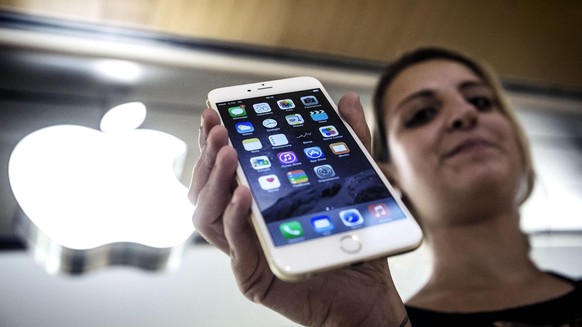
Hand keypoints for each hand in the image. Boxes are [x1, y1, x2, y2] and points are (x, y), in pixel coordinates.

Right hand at [189, 93, 407, 325]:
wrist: (367, 294)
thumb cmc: (349, 239)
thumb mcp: (352, 181)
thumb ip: (347, 141)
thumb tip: (346, 99)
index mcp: (258, 202)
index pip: (223, 170)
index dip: (212, 142)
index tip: (214, 112)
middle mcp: (245, 225)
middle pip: (207, 188)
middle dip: (208, 153)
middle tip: (218, 126)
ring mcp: (246, 250)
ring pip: (206, 214)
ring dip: (214, 179)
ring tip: (228, 151)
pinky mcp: (254, 275)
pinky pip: (234, 246)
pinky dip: (234, 217)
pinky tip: (243, 192)